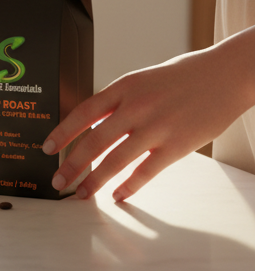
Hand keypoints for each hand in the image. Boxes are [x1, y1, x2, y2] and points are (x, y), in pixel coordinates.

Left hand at [43, 27, 254, 201]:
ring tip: (82, 193)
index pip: (83, 112)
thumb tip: (93, 125)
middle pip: (94, 140)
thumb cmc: (181, 77)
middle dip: (72, 165)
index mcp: (124, 87)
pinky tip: (118, 195)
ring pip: (116, 159)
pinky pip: (147, 171)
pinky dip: (129, 186)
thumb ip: (118, 102)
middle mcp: (136, 107)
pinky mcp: (178, 145)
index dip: (62, 133)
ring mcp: (156, 127)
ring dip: (96, 180)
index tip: (46, 149)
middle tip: (57, 181)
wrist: (224, 75)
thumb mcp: (142, 81)